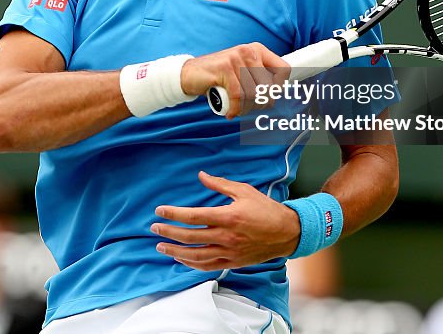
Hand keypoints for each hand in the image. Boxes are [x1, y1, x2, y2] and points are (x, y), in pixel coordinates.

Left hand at [151, 171, 300, 270]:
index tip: (159, 210)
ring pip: (196, 256)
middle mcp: (227, 237)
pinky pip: (208, 266)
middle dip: (169, 233)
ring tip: (161, 247)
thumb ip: (220, 184)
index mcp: (228, 217)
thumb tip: (201, 175)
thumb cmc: (266, 209)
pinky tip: (181, 260)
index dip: (174, 214)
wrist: (287, 233)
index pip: (194, 216)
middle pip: (190, 237)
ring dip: (175, 252)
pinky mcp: (233, 262)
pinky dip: (192, 265)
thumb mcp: (244, 191)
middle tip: (154, 228)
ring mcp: (230, 252)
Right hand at [180, 43, 289, 118]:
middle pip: (269, 87)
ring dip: (246, 108)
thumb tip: (279, 95)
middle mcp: (249, 51)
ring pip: (253, 93)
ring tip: (237, 109)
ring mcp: (236, 58)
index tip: (268, 98)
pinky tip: (230, 112)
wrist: (189, 74)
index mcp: (257, 50)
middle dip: (260, 104)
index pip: (284, 70)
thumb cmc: (218, 77)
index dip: (279, 88)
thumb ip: (259, 79)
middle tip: (249, 107)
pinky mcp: (224, 68)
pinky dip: (235, 108)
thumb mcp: (242, 73)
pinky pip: (238, 95)